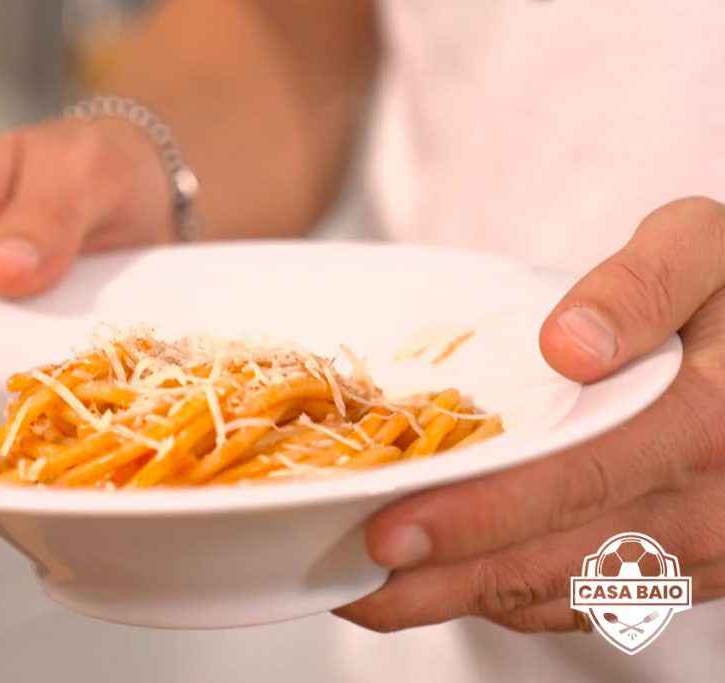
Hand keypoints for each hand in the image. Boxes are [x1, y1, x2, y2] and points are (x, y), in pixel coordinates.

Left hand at [337, 196, 724, 633]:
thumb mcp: (704, 249)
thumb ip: (644, 285)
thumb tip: (571, 345)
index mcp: (705, 425)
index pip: (573, 483)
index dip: (475, 518)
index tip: (387, 534)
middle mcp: (706, 509)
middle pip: (549, 561)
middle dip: (440, 579)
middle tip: (347, 583)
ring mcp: (692, 553)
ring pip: (557, 594)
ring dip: (459, 600)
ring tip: (369, 593)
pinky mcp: (673, 570)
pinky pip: (580, 600)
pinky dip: (504, 597)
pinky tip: (442, 583)